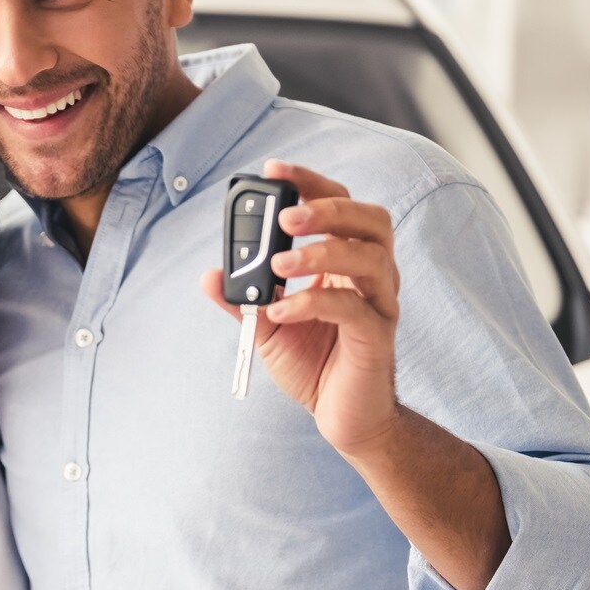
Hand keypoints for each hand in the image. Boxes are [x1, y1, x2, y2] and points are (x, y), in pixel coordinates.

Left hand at [201, 160, 401, 454]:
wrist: (344, 419)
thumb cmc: (314, 365)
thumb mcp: (267, 327)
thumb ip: (243, 298)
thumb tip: (210, 275)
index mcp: (348, 262)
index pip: (341, 205)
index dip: (310, 182)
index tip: (273, 170)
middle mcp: (371, 276)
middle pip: (370, 220)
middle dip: (327, 208)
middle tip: (285, 215)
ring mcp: (380, 305)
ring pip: (369, 257)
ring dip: (321, 252)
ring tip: (279, 263)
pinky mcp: (376, 337)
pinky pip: (351, 308)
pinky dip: (312, 303)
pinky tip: (280, 313)